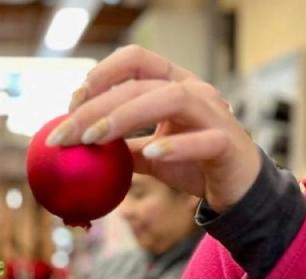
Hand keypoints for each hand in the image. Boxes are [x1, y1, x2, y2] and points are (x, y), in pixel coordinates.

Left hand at [54, 45, 261, 212]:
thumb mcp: (151, 155)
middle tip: (65, 134)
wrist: (239, 191)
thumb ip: (122, 147)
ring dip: (126, 116)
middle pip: (139, 85)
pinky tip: (150, 154)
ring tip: (95, 138)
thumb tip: (79, 148)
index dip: (101, 74)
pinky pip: (202, 140)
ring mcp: (214, 113)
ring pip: (169, 99)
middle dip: (96, 107)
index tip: (71, 104)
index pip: (135, 60)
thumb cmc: (195, 166)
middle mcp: (195, 90)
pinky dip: (175, 145)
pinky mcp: (227, 143)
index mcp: (174, 84)